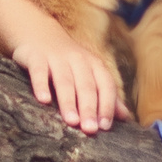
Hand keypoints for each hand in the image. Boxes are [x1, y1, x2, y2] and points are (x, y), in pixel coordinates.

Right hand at [12, 18, 120, 133]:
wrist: (39, 32)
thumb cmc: (67, 60)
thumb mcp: (89, 72)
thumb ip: (106, 94)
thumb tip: (125, 117)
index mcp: (94, 65)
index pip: (105, 86)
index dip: (106, 105)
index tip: (104, 126)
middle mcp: (78, 59)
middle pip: (86, 86)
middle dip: (89, 108)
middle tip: (89, 129)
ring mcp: (56, 57)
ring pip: (64, 81)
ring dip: (68, 102)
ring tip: (71, 121)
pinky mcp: (36, 57)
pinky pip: (39, 71)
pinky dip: (41, 85)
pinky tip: (44, 100)